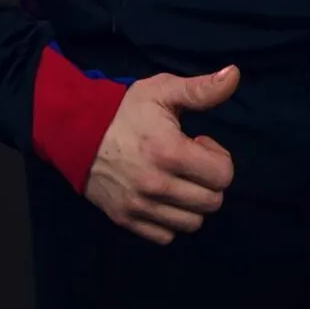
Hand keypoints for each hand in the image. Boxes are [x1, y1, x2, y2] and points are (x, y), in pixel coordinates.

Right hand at [83, 65, 240, 245]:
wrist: (75, 130)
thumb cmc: (124, 110)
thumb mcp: (163, 91)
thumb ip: (202, 89)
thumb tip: (235, 74)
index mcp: (170, 152)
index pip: (223, 175)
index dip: (218, 157)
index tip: (200, 143)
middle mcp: (157, 185)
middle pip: (211, 202)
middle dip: (209, 181)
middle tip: (190, 162)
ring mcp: (140, 206)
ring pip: (191, 223)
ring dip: (192, 203)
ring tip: (178, 180)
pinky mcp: (125, 219)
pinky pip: (165, 236)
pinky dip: (170, 221)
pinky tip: (163, 197)